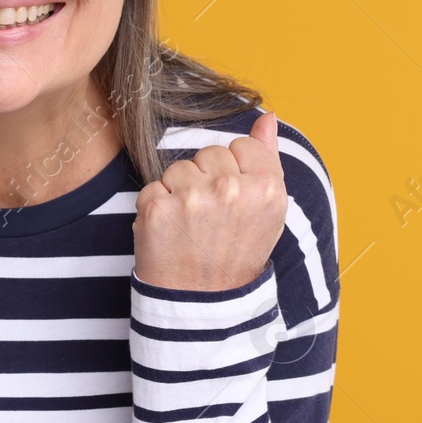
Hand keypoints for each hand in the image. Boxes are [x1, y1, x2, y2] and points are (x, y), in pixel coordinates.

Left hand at [132, 111, 287, 291]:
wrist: (203, 304)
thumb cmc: (237, 254)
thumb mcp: (268, 211)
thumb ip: (267, 158)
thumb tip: (267, 117)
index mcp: (267, 188)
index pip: (242, 146)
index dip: (235, 172)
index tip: (234, 202)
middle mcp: (232, 190)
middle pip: (210, 154)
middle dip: (207, 180)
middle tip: (213, 220)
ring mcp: (193, 198)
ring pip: (180, 167)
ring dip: (181, 192)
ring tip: (192, 227)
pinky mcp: (157, 208)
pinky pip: (154, 186)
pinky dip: (157, 208)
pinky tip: (172, 233)